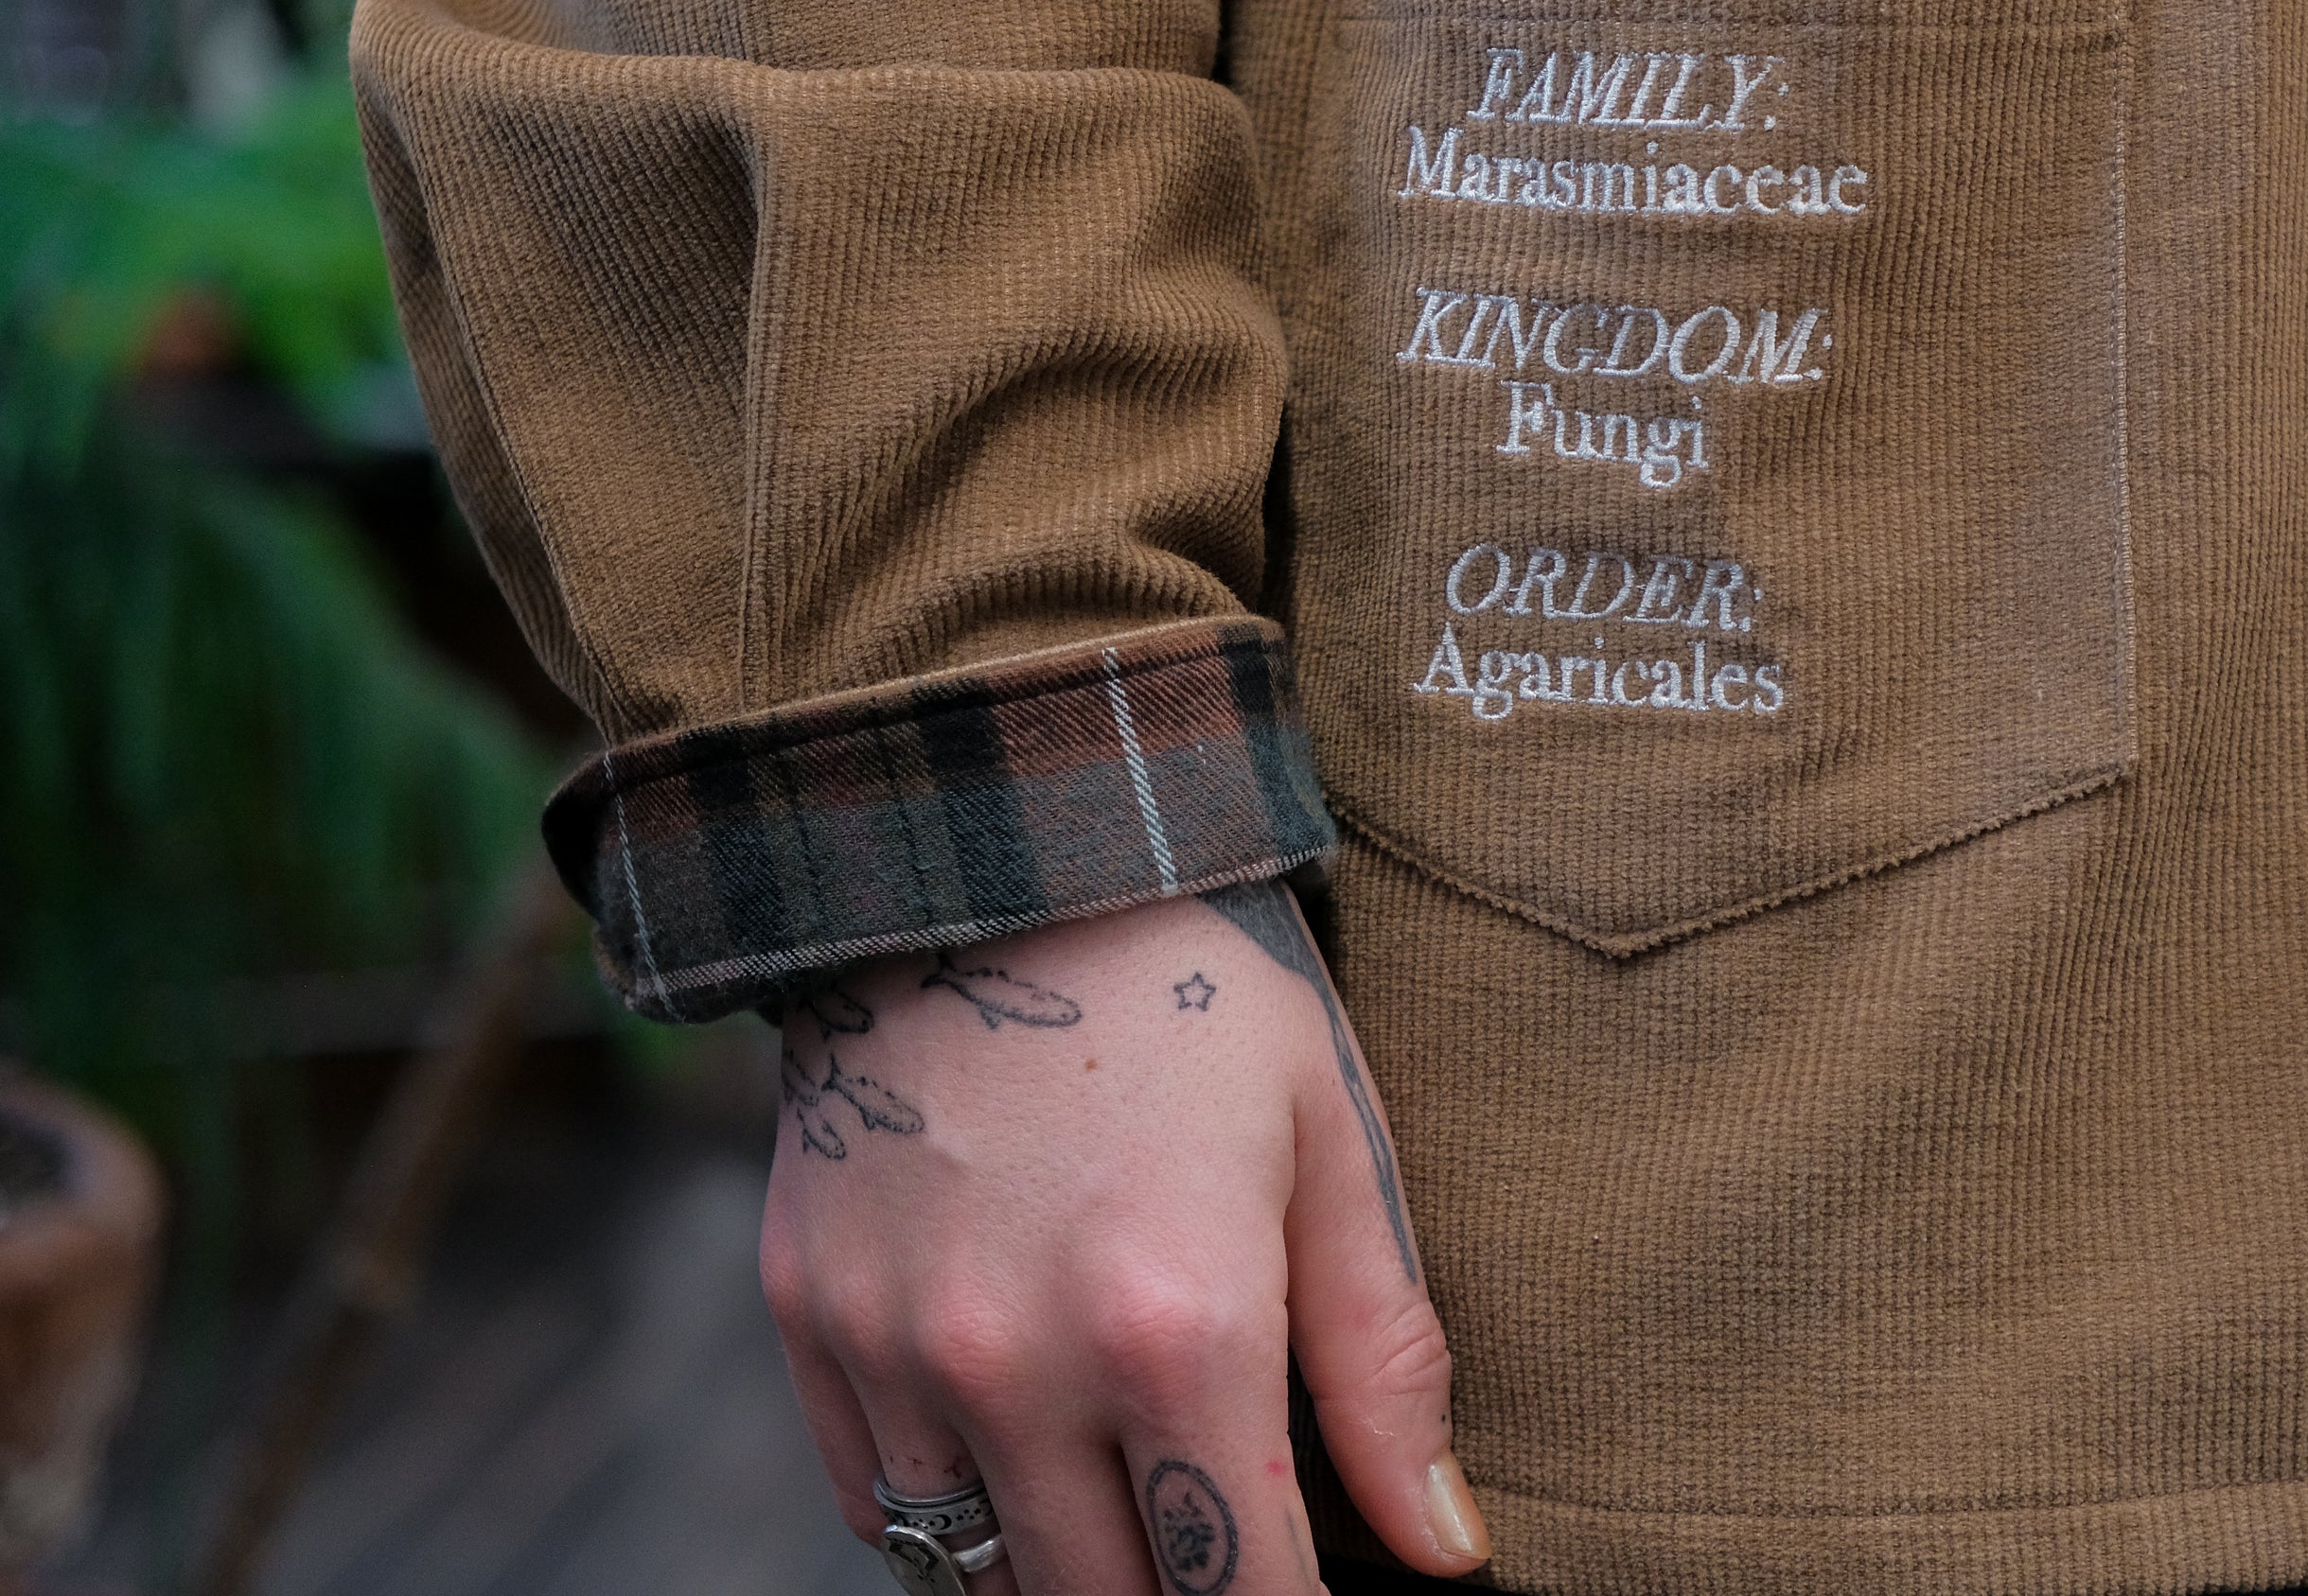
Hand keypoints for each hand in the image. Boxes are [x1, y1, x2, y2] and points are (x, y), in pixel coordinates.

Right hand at [760, 881, 1489, 1593]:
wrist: (985, 838)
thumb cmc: (1194, 979)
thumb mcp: (1329, 1135)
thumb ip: (1384, 1359)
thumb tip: (1446, 1548)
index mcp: (1179, 1325)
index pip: (1238, 1594)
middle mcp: (1017, 1366)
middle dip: (1185, 1593)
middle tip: (1230, 1528)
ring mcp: (893, 1350)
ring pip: (982, 1579)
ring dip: (1070, 1568)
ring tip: (1133, 1498)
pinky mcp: (809, 1316)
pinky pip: (880, 1507)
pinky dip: (955, 1516)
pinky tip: (1025, 1451)